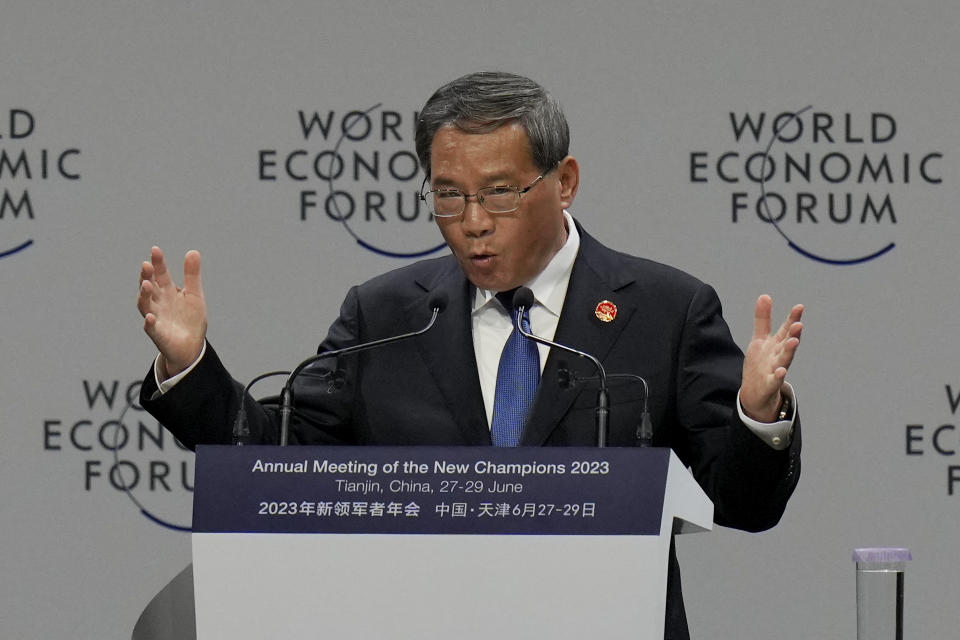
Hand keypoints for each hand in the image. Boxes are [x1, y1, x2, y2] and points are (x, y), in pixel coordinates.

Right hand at [137, 247, 206, 377]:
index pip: (160, 274)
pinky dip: (149, 323)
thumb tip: (192, 251)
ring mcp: (156, 317)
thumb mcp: (194, 295)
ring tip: (146, 285)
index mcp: (167, 291)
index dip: (158, 263)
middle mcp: (158, 302)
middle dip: (146, 276)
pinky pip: (151, 328)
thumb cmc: (190, 318)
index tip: (155, 250)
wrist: (192, 345)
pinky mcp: (158, 334)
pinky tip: (150, 317)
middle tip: (146, 265)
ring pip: (145, 305)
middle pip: (149, 287)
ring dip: (144, 295)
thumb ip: (192, 275)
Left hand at [740, 295, 803, 421]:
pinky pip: (774, 380)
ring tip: (794, 341)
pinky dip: (778, 376)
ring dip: (789, 351)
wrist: (756, 393)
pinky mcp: (769, 384)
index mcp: (777, 344)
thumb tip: (765, 295)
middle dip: (793, 333)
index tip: (799, 307)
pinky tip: (781, 372)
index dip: (792, 318)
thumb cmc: (762, 364)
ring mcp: (776, 370)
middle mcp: (779, 356)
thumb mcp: (760, 339)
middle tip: (798, 323)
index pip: (786, 329)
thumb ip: (763, 319)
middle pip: (787, 343)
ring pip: (784, 360)